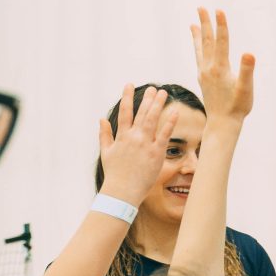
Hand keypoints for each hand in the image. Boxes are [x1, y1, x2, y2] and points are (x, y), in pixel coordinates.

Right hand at [96, 86, 177, 206]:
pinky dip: (169, 122)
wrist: (122, 191)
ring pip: (152, 119)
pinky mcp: (156, 153)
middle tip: (154, 88)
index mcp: (121, 136)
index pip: (124, 112)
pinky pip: (165, 134)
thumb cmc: (115, 173)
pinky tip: (175, 111)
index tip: (129, 84)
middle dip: (147, 99)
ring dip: (158, 105)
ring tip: (163, 93)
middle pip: (141, 113)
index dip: (126, 97)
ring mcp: (145, 144)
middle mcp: (133, 137)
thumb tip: (101, 119)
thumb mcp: (106, 152)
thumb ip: (104, 134)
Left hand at [191, 6, 255, 122]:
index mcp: (219, 68)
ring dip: (197, 35)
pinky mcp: (203, 78)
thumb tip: (249, 53)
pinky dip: (197, 48)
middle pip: (207, 41)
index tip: (219, 9)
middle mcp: (208, 68)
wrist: (223, 123)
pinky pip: (198, 58)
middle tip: (201, 8)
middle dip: (205, 23)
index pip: (221, 41)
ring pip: (199, 49)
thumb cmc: (238, 107)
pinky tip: (198, 46)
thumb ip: (247, 70)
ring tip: (193, 23)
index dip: (221, 25)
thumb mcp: (246, 89)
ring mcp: (204, 73)